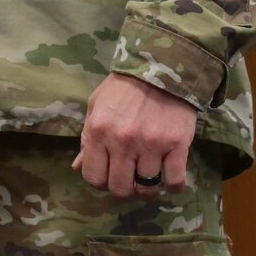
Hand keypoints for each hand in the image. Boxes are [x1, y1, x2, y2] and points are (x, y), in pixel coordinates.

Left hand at [72, 72, 198, 197]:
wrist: (160, 67)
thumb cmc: (123, 88)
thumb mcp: (96, 107)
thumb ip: (87, 139)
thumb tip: (78, 168)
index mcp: (98, 132)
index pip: (93, 178)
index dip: (101, 182)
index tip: (109, 176)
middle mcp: (123, 142)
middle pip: (120, 188)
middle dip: (124, 189)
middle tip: (130, 179)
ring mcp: (151, 144)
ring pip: (147, 188)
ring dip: (148, 188)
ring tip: (150, 177)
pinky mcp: (177, 145)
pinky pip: (175, 181)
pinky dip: (174, 186)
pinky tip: (170, 178)